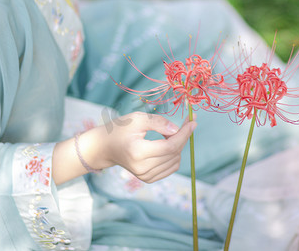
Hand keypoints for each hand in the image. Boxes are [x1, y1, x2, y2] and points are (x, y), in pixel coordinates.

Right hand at [82, 112, 196, 182]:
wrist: (105, 147)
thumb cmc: (120, 129)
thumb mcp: (137, 119)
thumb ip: (158, 122)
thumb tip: (177, 129)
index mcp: (138, 152)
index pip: (170, 146)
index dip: (184, 134)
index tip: (193, 121)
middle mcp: (142, 168)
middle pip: (174, 153)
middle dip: (183, 136)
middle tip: (186, 122)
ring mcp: (145, 176)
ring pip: (175, 161)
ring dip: (178, 145)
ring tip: (169, 133)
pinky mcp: (148, 179)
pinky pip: (171, 167)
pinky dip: (174, 155)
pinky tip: (166, 144)